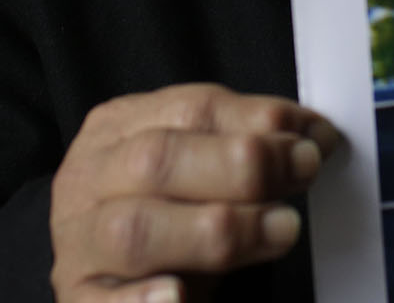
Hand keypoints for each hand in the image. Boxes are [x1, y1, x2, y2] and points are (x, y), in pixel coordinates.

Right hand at [49, 83, 341, 302]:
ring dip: (215, 229)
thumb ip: (242, 147)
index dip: (260, 120)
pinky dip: (143, 301)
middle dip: (242, 167)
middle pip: (156, 161)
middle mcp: (88, 181)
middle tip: (303, 176)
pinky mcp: (81, 302)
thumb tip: (314, 137)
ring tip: (279, 231)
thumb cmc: (164, 215)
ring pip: (134, 230)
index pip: (191, 109)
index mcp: (117, 130)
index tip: (315, 139)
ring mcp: (78, 247)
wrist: (104, 272)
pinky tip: (178, 296)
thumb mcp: (197, 169)